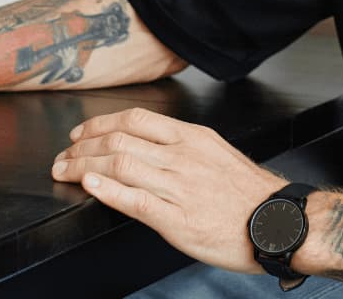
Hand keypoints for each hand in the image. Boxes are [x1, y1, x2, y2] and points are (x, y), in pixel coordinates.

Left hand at [51, 107, 284, 274]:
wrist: (279, 223)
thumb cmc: (250, 195)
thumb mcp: (216, 153)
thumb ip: (181, 148)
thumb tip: (145, 146)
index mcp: (191, 138)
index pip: (135, 119)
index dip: (99, 124)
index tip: (81, 134)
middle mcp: (182, 157)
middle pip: (119, 139)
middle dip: (82, 147)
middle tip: (63, 156)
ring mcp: (179, 187)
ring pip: (121, 164)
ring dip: (84, 167)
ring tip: (65, 171)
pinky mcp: (178, 219)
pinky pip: (135, 199)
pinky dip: (108, 190)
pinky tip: (90, 186)